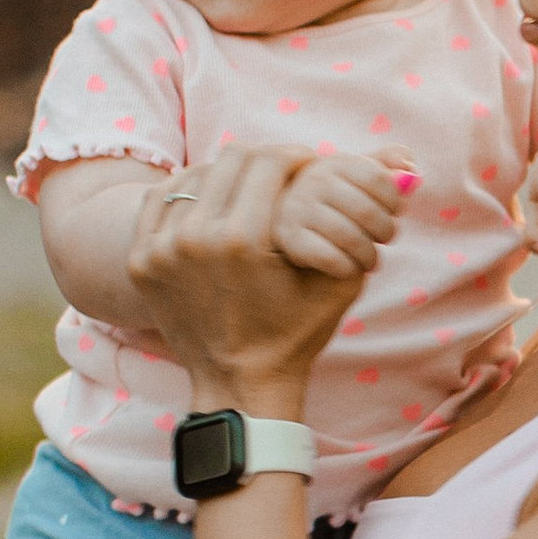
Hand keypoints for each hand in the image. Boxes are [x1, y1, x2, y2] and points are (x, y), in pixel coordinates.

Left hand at [125, 147, 361, 407]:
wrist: (237, 383)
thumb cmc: (295, 335)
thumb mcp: (340, 283)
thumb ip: (360, 226)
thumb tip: (395, 170)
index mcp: (244, 240)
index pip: (268, 162)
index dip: (294, 155)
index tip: (307, 162)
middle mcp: (195, 239)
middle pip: (231, 159)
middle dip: (264, 158)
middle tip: (281, 169)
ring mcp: (161, 249)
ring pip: (195, 175)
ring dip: (227, 172)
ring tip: (248, 184)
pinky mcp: (142, 259)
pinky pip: (162, 199)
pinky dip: (189, 191)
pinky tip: (211, 198)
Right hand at [271, 148, 412, 282]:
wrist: (299, 227)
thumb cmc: (341, 201)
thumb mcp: (362, 177)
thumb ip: (388, 165)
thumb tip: (411, 169)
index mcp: (334, 162)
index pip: (378, 178)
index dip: (394, 201)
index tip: (395, 212)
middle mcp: (312, 181)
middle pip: (367, 211)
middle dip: (385, 231)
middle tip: (385, 239)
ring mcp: (297, 208)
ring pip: (350, 237)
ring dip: (369, 255)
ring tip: (371, 260)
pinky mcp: (290, 238)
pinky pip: (330, 258)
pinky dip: (347, 267)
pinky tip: (350, 267)